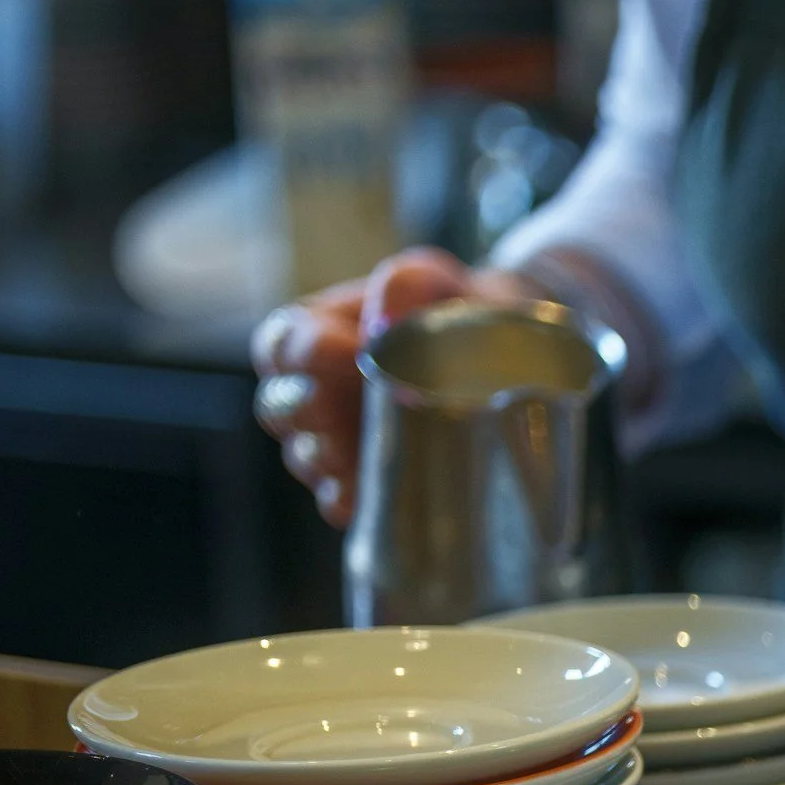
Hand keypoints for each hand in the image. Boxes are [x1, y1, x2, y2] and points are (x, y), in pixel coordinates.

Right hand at [249, 249, 527, 526]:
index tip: (349, 350)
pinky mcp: (364, 486)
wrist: (505, 354)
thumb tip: (384, 322)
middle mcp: (313, 392)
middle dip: (309, 410)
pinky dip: (355, 499)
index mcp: (315, 335)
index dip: (303, 352)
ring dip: (332, 457)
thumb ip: (407, 284)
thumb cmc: (452, 310)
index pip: (279, 346)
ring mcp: (333, 443)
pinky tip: (380, 493)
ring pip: (307, 458)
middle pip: (280, 408)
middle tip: (347, 407)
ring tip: (369, 448)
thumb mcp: (435, 281)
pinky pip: (340, 503)